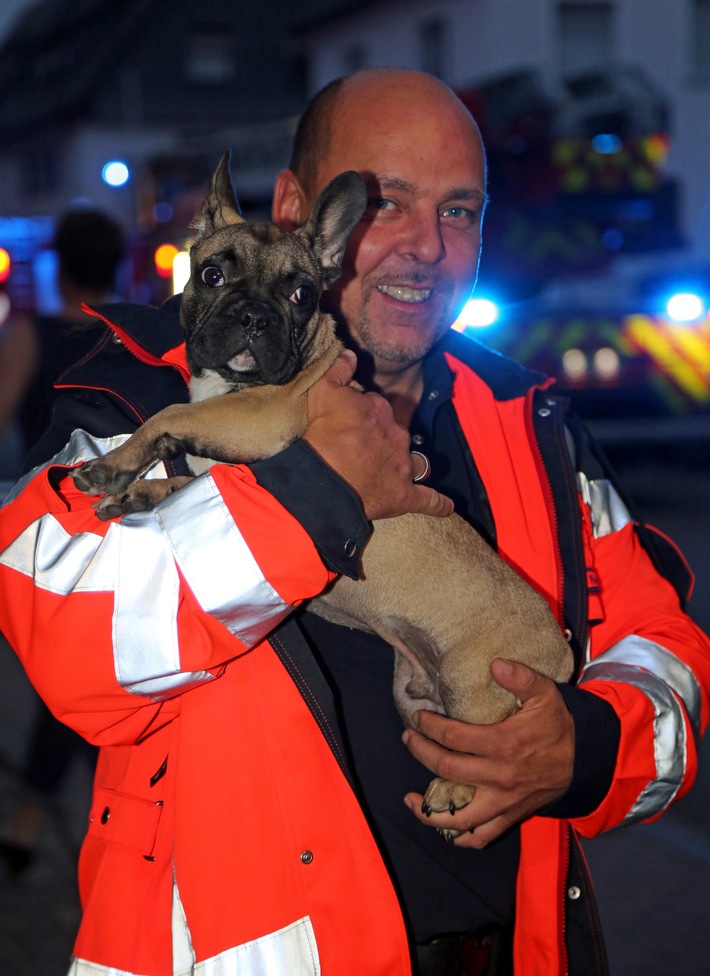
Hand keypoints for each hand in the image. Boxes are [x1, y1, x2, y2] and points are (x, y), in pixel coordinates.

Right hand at [304, 350, 453, 520]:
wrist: (325, 477)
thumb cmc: (322, 434)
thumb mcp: (323, 392)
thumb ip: (338, 370)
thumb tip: (350, 353)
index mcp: (379, 410)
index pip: (377, 407)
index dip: (364, 416)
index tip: (350, 424)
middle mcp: (396, 435)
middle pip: (396, 433)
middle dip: (385, 439)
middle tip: (363, 450)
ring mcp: (403, 466)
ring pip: (415, 462)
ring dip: (410, 464)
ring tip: (400, 471)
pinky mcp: (404, 495)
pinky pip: (428, 500)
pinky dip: (438, 504)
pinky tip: (447, 507)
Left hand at [402, 659, 574, 847]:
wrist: (583, 760)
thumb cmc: (558, 726)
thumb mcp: (545, 694)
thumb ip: (521, 677)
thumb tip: (495, 664)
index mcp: (504, 744)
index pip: (453, 738)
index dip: (430, 727)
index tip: (418, 718)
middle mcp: (499, 776)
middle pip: (446, 768)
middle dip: (420, 752)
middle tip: (409, 739)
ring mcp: (503, 801)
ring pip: (458, 816)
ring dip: (429, 809)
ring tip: (410, 798)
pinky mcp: (509, 816)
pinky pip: (480, 836)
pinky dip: (459, 837)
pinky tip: (441, 827)